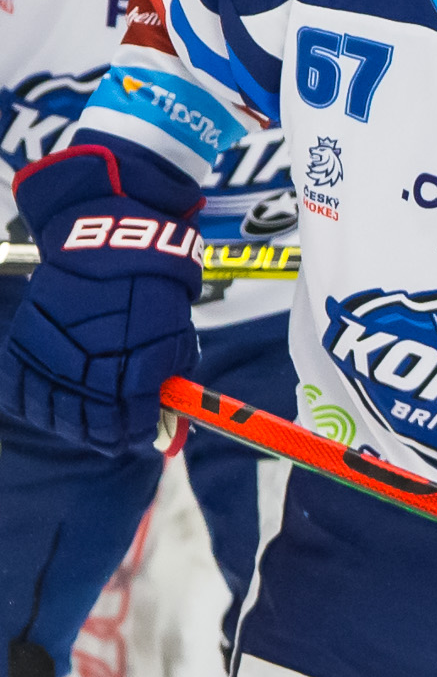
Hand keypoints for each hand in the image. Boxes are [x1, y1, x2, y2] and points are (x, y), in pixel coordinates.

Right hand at [0, 142, 203, 454]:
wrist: (107, 241)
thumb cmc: (150, 286)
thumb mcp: (177, 332)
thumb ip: (171, 377)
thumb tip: (166, 414)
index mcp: (131, 371)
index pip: (129, 425)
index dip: (136, 434)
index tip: (142, 433)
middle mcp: (87, 370)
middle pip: (88, 426)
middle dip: (105, 435)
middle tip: (114, 434)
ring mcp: (50, 359)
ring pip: (52, 414)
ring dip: (70, 424)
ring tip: (84, 421)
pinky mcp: (22, 346)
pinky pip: (20, 392)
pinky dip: (35, 403)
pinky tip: (52, 403)